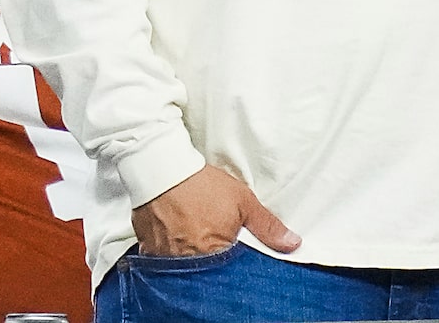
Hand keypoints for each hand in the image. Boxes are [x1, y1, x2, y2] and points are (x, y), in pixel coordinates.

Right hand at [132, 165, 299, 257]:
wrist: (159, 164)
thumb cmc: (199, 183)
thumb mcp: (242, 200)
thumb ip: (266, 225)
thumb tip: (292, 243)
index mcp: (213, 253)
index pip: (230, 274)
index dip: (233, 266)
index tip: (232, 254)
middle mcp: (187, 259)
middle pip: (204, 271)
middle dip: (209, 260)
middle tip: (209, 243)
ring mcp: (164, 253)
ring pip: (180, 265)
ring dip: (187, 255)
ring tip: (190, 237)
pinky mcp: (146, 242)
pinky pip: (158, 255)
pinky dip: (167, 249)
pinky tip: (172, 235)